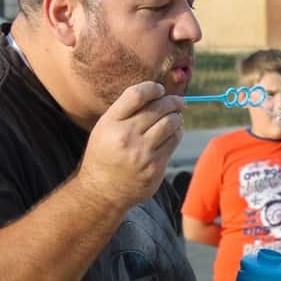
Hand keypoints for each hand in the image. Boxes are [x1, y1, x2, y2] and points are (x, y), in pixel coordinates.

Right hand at [77, 81, 183, 210]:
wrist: (102, 192)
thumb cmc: (105, 157)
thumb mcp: (104, 130)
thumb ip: (124, 113)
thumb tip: (155, 96)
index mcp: (110, 124)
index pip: (136, 95)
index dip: (152, 88)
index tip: (160, 89)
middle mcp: (126, 136)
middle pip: (157, 108)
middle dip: (172, 102)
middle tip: (179, 102)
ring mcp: (142, 153)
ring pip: (170, 123)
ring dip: (177, 116)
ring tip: (177, 116)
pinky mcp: (155, 166)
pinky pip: (173, 141)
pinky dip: (177, 133)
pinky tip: (175, 132)